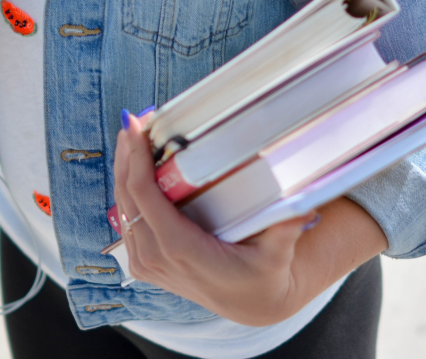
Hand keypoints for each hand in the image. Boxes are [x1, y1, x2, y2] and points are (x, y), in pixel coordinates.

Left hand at [113, 112, 387, 325]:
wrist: (252, 304)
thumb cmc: (264, 275)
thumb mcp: (278, 254)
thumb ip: (286, 228)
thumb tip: (303, 204)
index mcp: (181, 249)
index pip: (145, 197)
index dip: (136, 159)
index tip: (136, 127)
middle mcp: (156, 258)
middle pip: (126, 197)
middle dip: (127, 155)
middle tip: (133, 120)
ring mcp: (147, 263)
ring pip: (122, 208)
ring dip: (124, 170)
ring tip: (132, 134)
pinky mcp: (145, 264)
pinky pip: (127, 221)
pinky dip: (127, 190)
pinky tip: (133, 166)